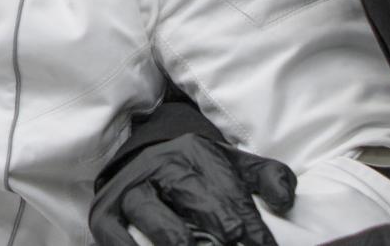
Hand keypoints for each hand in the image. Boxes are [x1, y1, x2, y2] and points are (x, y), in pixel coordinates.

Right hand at [90, 133, 295, 245]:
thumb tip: (285, 201)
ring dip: (176, 240)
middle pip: (190, 196)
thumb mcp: (235, 164)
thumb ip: (269, 177)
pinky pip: (114, 234)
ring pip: (151, 214)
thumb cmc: (198, 171)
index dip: (252, 228)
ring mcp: (129, 191)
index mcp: (195, 154)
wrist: (141, 153)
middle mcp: (159, 167)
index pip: (229, 192)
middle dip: (219, 230)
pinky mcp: (104, 213)